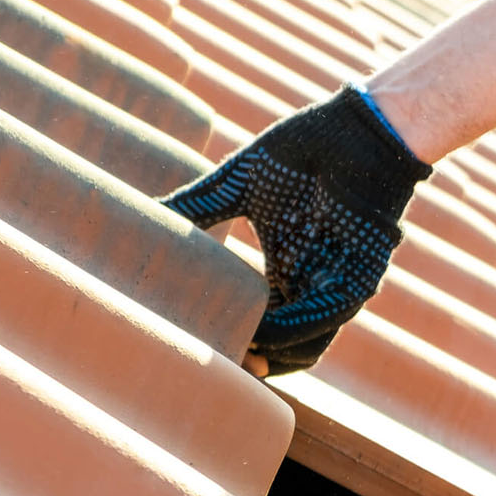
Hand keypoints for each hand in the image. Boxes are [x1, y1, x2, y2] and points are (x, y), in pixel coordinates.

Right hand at [161, 86, 431, 374]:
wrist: (356, 128)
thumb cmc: (303, 150)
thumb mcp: (236, 185)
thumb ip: (194, 207)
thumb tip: (135, 215)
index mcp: (284, 270)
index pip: (256, 324)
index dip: (227, 341)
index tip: (185, 344)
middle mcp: (309, 286)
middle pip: (279, 347)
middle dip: (243, 362)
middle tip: (201, 367)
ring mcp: (336, 285)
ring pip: (304, 346)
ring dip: (267, 357)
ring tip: (227, 361)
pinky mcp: (360, 276)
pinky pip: (326, 316)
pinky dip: (292, 331)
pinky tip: (260, 336)